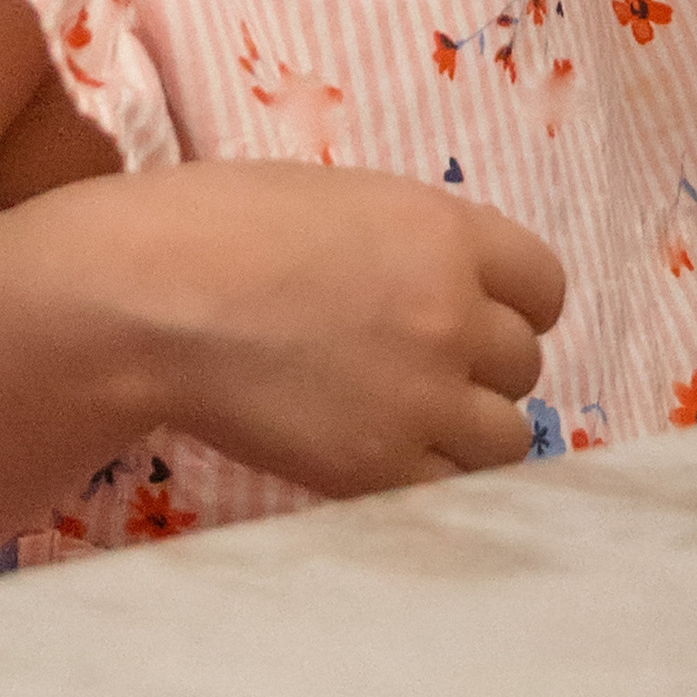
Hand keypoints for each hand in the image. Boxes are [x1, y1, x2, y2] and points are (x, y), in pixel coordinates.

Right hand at [125, 162, 566, 493]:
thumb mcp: (344, 202)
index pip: (546, 287)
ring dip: (465, 437)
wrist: (151, 296)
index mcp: (448, 232)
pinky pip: (448, 494)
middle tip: (420, 375)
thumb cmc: (222, 226)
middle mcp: (453, 314)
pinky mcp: (380, 469)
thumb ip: (413, 247)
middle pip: (524, 367)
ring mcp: (422, 399)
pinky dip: (424, 485)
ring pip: (504, 441)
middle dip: (481, 373)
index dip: (512, 308)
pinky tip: (376, 462)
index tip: (476, 321)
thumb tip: (448, 290)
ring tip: (402, 427)